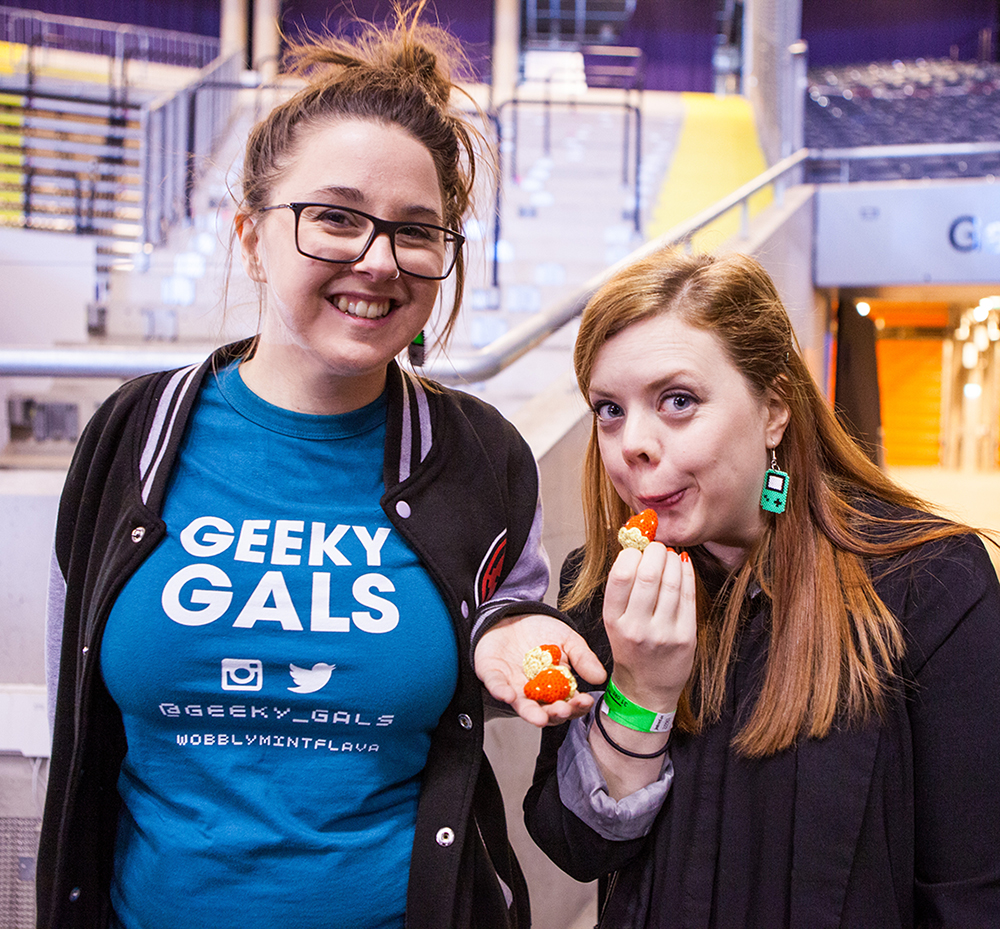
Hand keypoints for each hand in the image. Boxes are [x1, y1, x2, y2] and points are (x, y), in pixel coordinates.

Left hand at [475, 613, 606, 727]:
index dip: (577, 706)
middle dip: (555, 714)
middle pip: (545, 711)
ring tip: (539, 718)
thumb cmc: (542, 630)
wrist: (514, 614)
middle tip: (563, 710)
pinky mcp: (492, 673)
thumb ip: (583, 658)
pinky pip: (495, 685)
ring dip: (529, 713)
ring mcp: (512, 685)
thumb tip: (600, 677)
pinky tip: (508, 695)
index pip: (568, 703)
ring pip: (521, 705)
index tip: (585, 701)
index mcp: (555, 688)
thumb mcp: (568, 640)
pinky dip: (501, 691)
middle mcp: (534, 692)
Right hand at [603, 543, 696, 712]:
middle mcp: (636, 627)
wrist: (647, 687)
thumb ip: (623, 590)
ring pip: (671, 582)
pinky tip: (683, 565)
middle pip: (647, 575)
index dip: (630, 554)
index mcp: (613, 620)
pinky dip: (686, 573)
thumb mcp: (615, 622)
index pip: (620, 575)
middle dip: (655, 552)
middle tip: (657, 546)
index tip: (636, 549)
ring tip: (670, 555)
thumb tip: (638, 549)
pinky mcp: (685, 637)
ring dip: (672, 560)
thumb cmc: (631, 648)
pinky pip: (688, 596)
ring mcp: (662, 633)